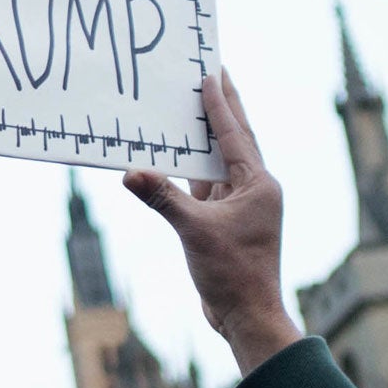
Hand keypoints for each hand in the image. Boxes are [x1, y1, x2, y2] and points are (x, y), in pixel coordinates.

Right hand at [123, 70, 302, 375]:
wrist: (247, 315)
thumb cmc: (233, 274)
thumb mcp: (194, 231)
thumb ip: (162, 198)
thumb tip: (130, 173)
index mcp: (257, 185)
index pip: (235, 135)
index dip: (221, 103)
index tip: (211, 72)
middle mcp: (253, 190)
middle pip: (235, 139)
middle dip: (225, 107)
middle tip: (215, 73)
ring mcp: (241, 207)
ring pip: (219, 163)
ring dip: (206, 137)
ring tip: (193, 106)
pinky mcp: (226, 223)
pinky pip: (206, 187)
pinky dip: (191, 170)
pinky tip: (177, 157)